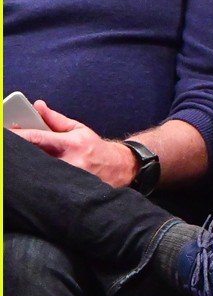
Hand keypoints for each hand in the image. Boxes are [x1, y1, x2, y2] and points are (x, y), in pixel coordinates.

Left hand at [10, 100, 135, 187]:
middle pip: (34, 156)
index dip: (19, 135)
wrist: (117, 168)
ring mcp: (68, 177)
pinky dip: (36, 175)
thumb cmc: (95, 148)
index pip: (38, 138)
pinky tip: (32, 173)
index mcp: (72, 143)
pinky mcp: (67, 189)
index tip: (6, 132)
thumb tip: (38, 106)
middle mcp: (70, 161)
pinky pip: (45, 181)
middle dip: (19, 151)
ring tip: (19, 160)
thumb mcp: (78, 129)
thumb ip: (55, 119)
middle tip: (8, 147)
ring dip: (27, 164)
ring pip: (38, 170)